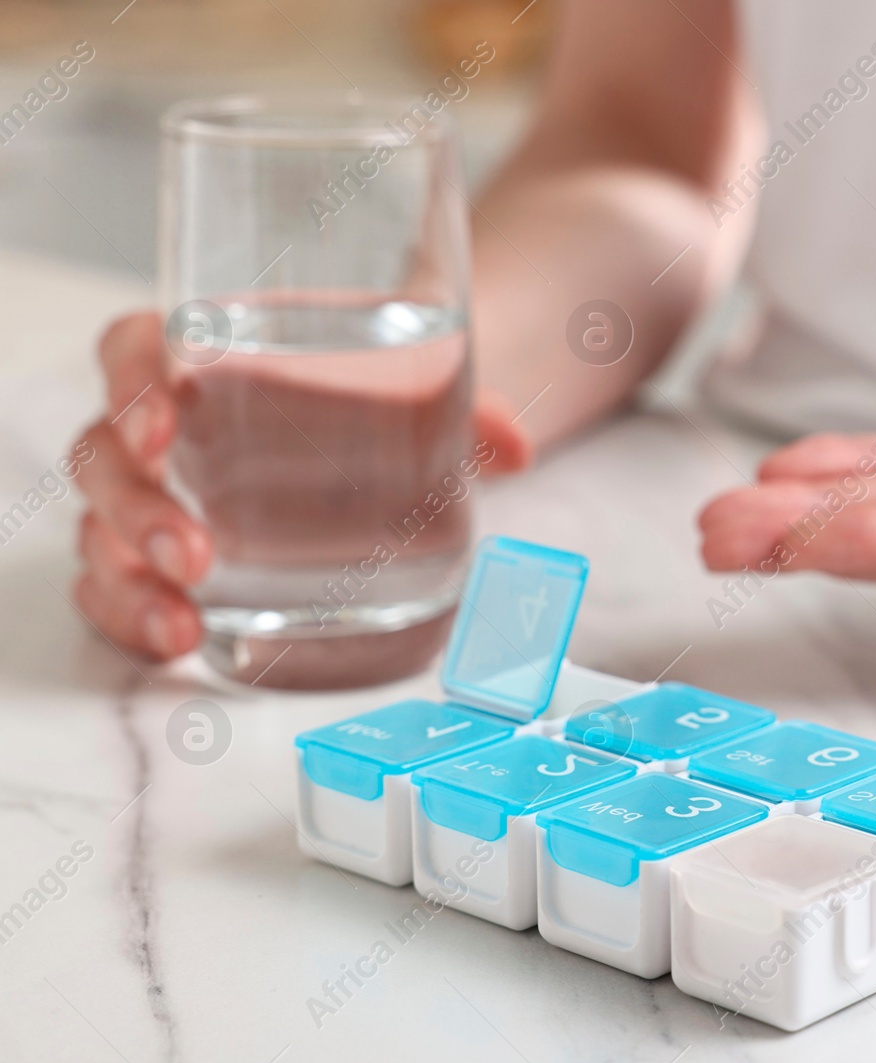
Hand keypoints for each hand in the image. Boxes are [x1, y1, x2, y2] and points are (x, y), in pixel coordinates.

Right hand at [72, 311, 534, 659]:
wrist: (392, 424)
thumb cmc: (380, 391)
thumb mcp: (421, 388)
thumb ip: (465, 413)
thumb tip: (517, 447)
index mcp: (210, 353)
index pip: (136, 350)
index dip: (131, 384)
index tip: (164, 427)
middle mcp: (169, 425)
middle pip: (105, 456)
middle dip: (135, 510)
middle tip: (195, 556)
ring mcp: (162, 495)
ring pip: (101, 530)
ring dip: (126, 580)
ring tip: (182, 624)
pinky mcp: (169, 558)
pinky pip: (116, 586)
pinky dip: (130, 617)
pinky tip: (174, 642)